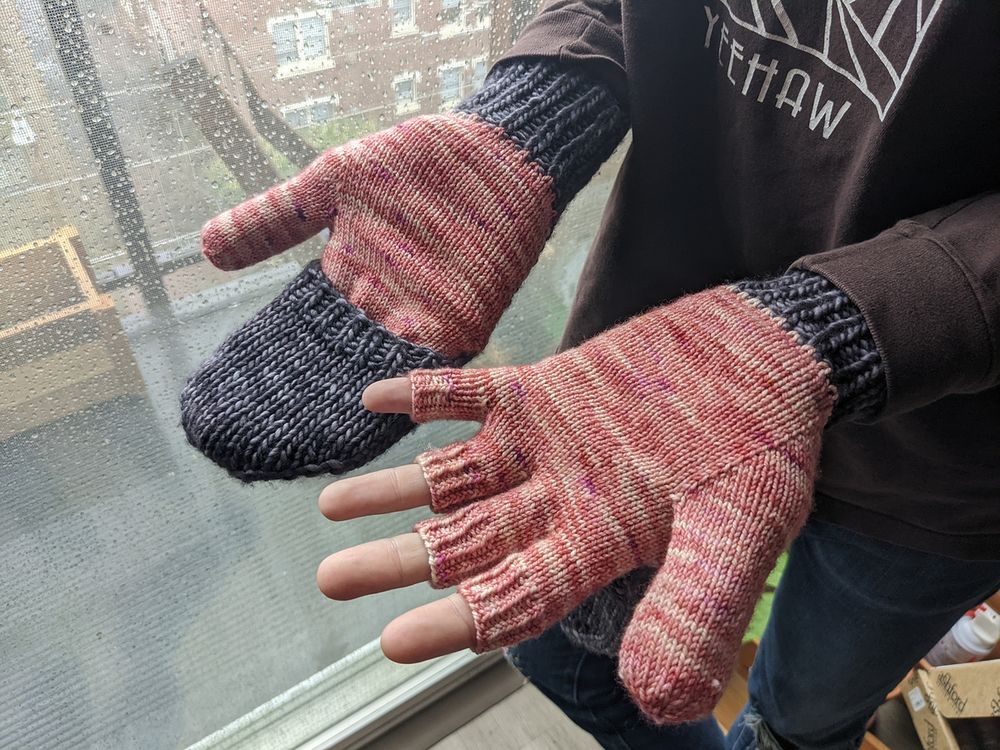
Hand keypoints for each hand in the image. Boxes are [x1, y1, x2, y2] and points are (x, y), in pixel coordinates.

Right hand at [181, 114, 554, 480]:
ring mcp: (414, 323)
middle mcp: (374, 312)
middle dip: (276, 408)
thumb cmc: (417, 161)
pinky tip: (348, 430)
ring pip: (362, 382)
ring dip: (322, 418)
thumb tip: (205, 250)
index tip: (207, 402)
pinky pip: (416, 376)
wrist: (495, 148)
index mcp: (342, 279)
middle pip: (319, 370)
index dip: (251, 369)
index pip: (288, 335)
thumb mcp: (331, 185)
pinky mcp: (457, 329)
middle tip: (227, 446)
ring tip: (275, 453)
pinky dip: (385, 403)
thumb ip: (274, 220)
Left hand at [316, 286, 835, 723]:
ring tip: (330, 507)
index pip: (516, 596)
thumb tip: (660, 705)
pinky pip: (475, 390)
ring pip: (457, 474)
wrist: (769, 354)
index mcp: (602, 545)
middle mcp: (562, 501)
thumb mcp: (741, 533)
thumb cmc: (766, 447)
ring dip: (396, 488)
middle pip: (467, 541)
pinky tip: (375, 399)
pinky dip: (428, 394)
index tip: (393, 642)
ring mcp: (549, 443)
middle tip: (332, 580)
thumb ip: (697, 611)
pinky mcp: (549, 386)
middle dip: (402, 561)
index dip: (458, 623)